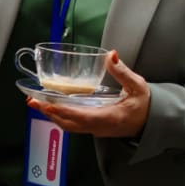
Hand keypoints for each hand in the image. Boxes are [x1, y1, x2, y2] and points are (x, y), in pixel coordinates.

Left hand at [27, 50, 150, 137]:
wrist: (152, 123)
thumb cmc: (146, 106)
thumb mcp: (137, 86)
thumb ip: (123, 72)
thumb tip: (111, 56)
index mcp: (110, 117)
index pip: (83, 117)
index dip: (64, 111)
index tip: (48, 104)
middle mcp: (100, 127)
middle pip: (69, 124)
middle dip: (49, 113)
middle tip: (32, 101)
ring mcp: (96, 129)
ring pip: (69, 126)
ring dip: (52, 115)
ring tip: (36, 103)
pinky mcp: (94, 127)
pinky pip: (73, 124)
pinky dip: (59, 116)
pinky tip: (51, 106)